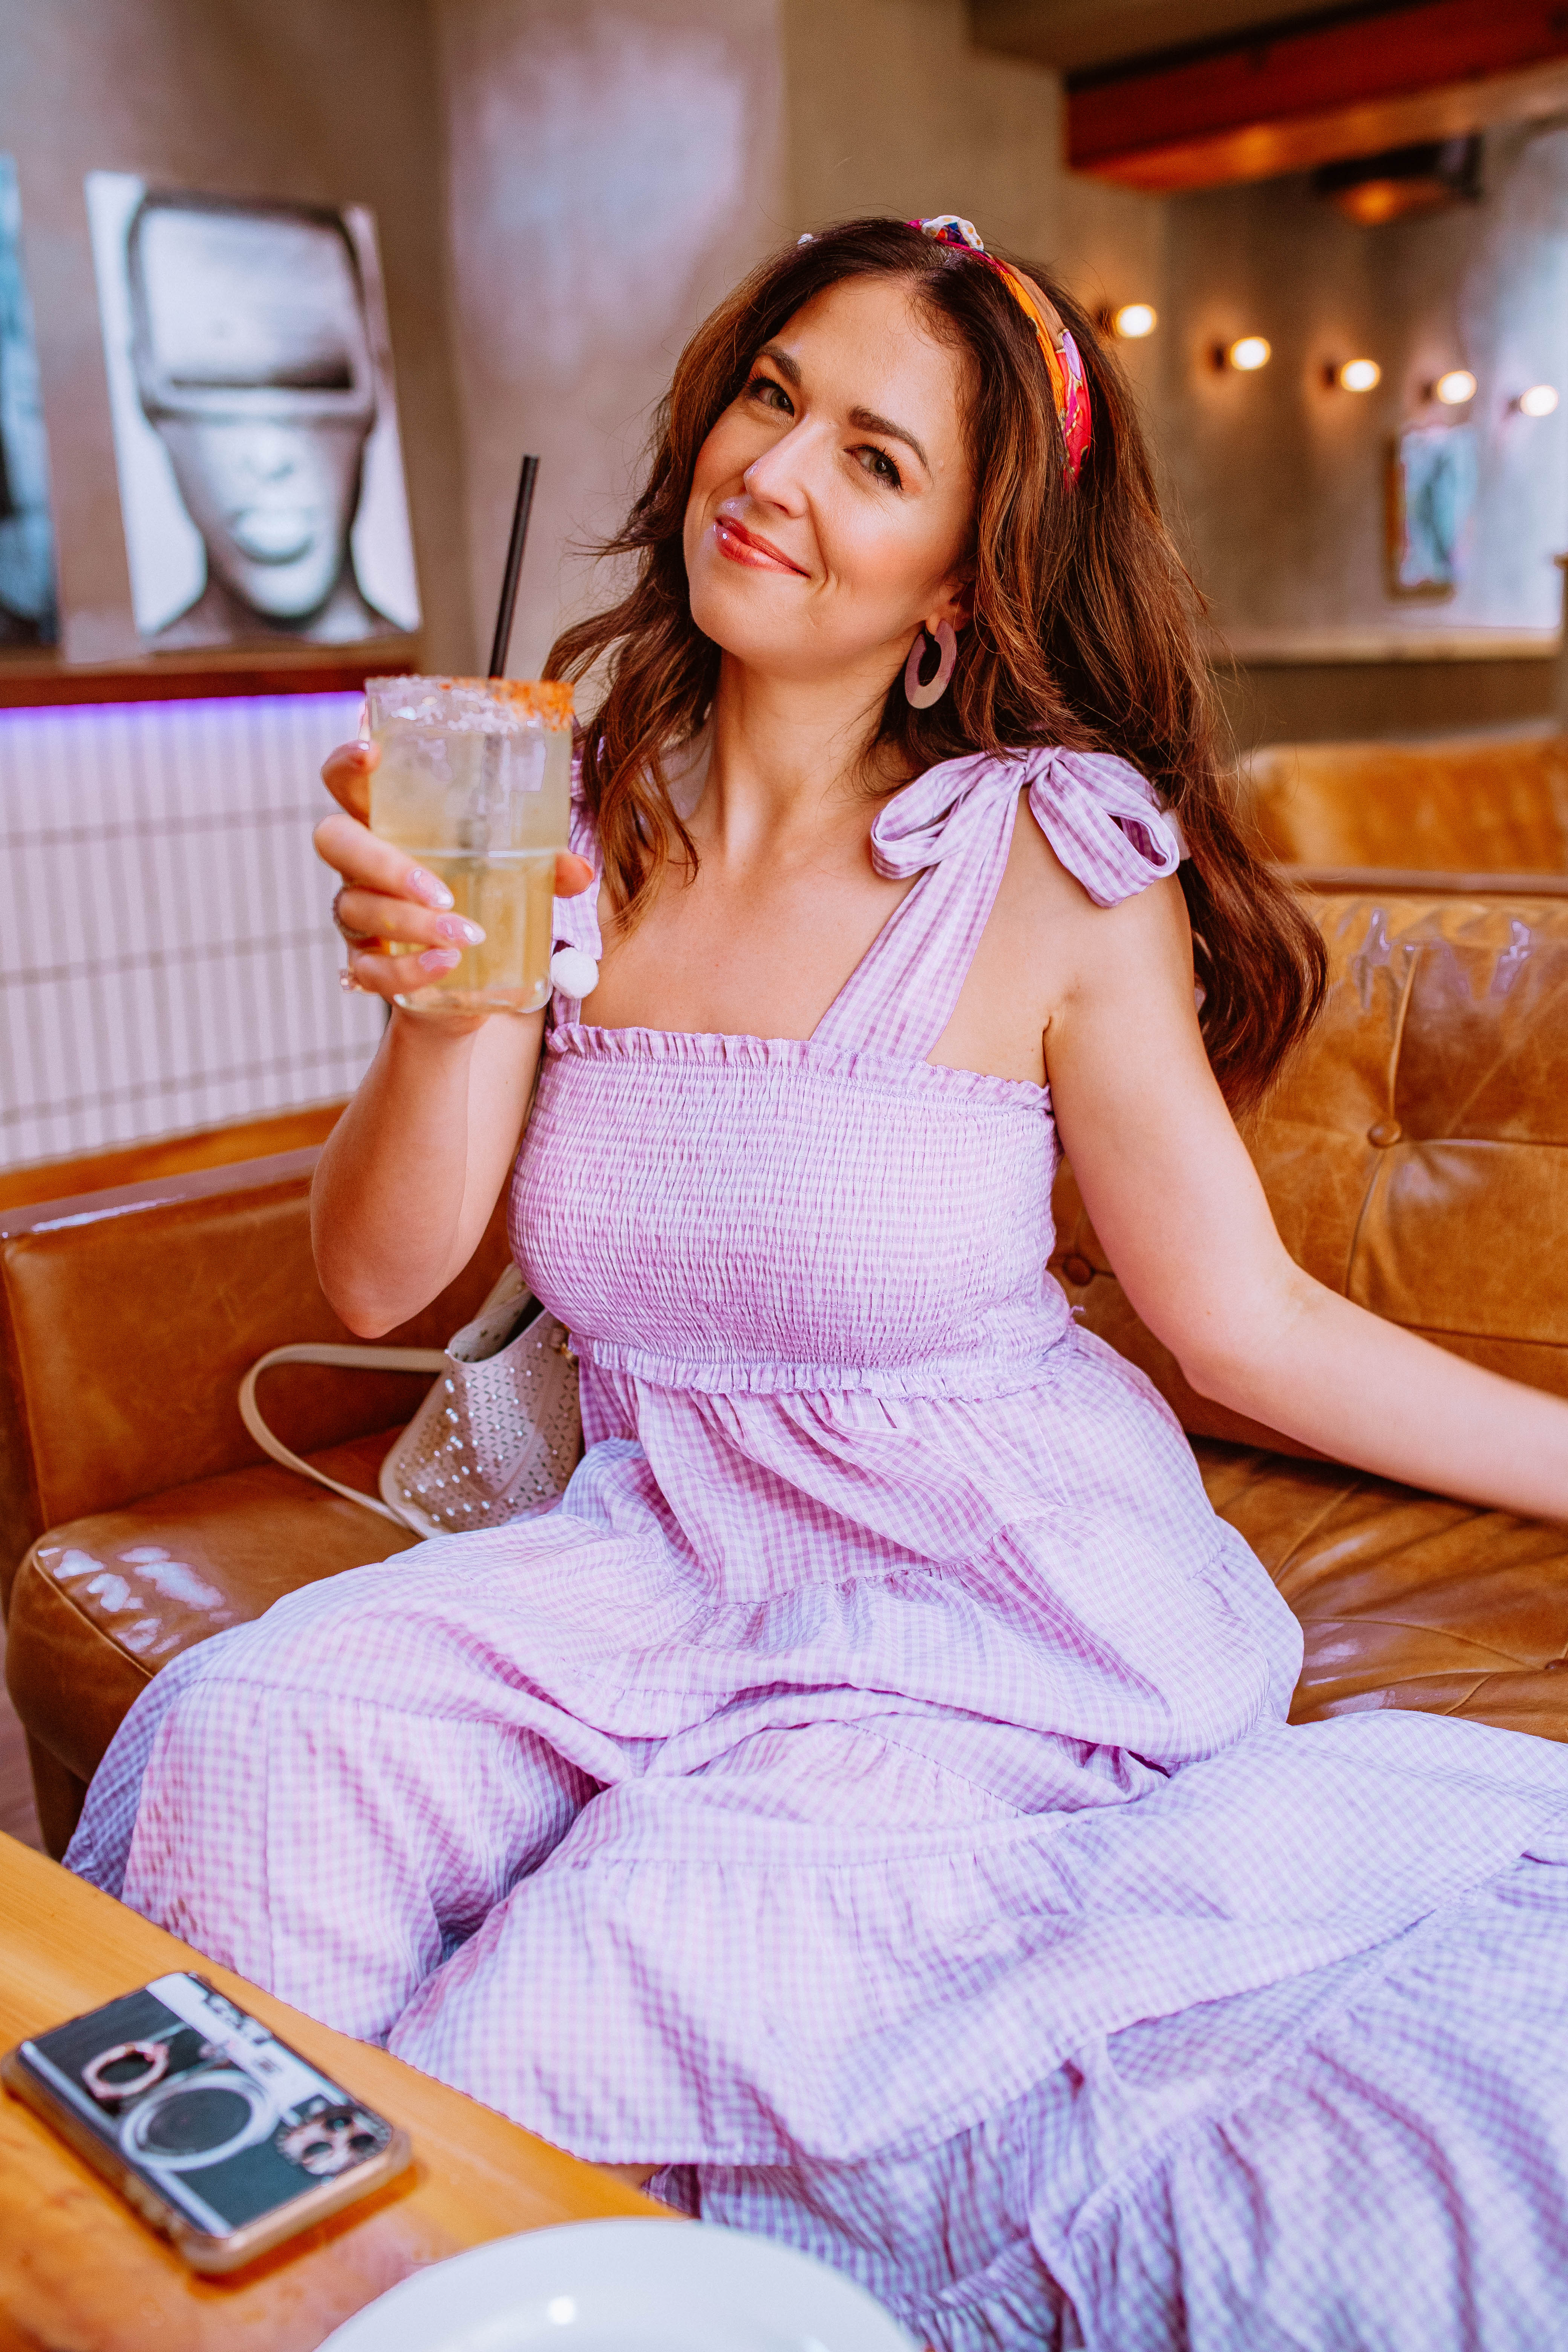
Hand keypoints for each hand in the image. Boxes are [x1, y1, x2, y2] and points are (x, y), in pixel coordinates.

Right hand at [316, 740, 594, 1008]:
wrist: (463, 991)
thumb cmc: (480, 908)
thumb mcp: (511, 880)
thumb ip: (541, 867)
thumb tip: (579, 869)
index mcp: (389, 826)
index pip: (346, 782)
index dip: (347, 764)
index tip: (372, 752)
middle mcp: (359, 867)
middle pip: (335, 841)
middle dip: (384, 862)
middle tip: (441, 890)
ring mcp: (356, 916)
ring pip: (357, 908)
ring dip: (413, 923)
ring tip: (467, 935)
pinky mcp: (365, 966)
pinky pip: (370, 969)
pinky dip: (409, 969)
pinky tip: (447, 965)